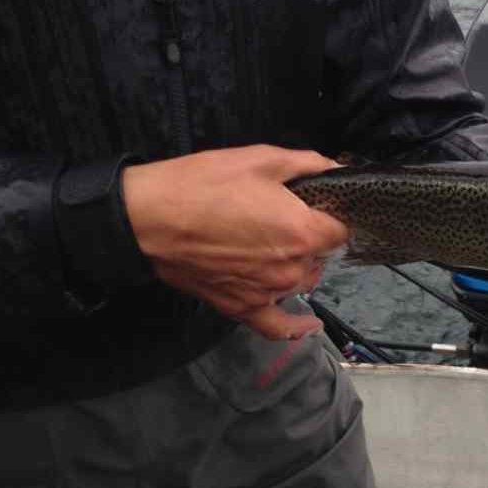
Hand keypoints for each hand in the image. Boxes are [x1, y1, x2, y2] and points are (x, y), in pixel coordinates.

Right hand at [122, 145, 348, 339]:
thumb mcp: (260, 160)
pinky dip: (296, 327)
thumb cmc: (202, 185)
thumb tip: (336, 169)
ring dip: (297, 265)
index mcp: (302, 232)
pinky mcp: (242, 308)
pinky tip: (309, 325)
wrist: (147, 219)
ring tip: (271, 244)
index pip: (340, 229)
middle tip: (281, 216)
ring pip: (302, 281)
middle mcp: (291, 269)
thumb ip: (308, 164)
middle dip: (310, 236)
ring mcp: (267, 293)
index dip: (329, 214)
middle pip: (321, 255)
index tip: (314, 205)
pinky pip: (279, 327)